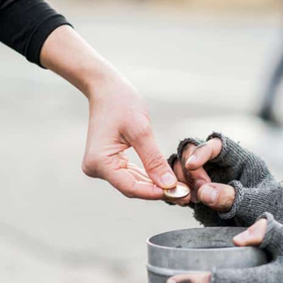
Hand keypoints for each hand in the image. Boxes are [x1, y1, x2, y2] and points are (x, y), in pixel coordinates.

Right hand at [41, 26, 178, 198]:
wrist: (105, 88)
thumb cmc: (121, 103)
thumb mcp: (141, 131)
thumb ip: (154, 160)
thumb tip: (168, 185)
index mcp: (99, 162)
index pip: (131, 187)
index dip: (156, 193)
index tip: (179, 194)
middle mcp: (96, 168)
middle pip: (132, 188)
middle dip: (159, 191)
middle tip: (186, 195)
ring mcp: (101, 166)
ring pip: (133, 183)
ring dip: (156, 186)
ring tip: (182, 189)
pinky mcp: (108, 162)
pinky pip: (131, 174)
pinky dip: (149, 177)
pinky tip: (168, 180)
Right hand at [169, 133, 282, 250]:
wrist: (269, 232)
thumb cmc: (270, 210)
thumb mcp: (256, 203)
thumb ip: (233, 197)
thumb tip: (204, 192)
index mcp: (239, 159)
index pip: (218, 144)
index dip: (202, 150)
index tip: (192, 165)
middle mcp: (220, 165)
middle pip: (192, 151)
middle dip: (189, 169)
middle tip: (196, 193)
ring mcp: (207, 178)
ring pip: (181, 167)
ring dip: (178, 180)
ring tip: (187, 199)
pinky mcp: (198, 194)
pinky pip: (178, 186)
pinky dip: (174, 192)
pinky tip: (179, 202)